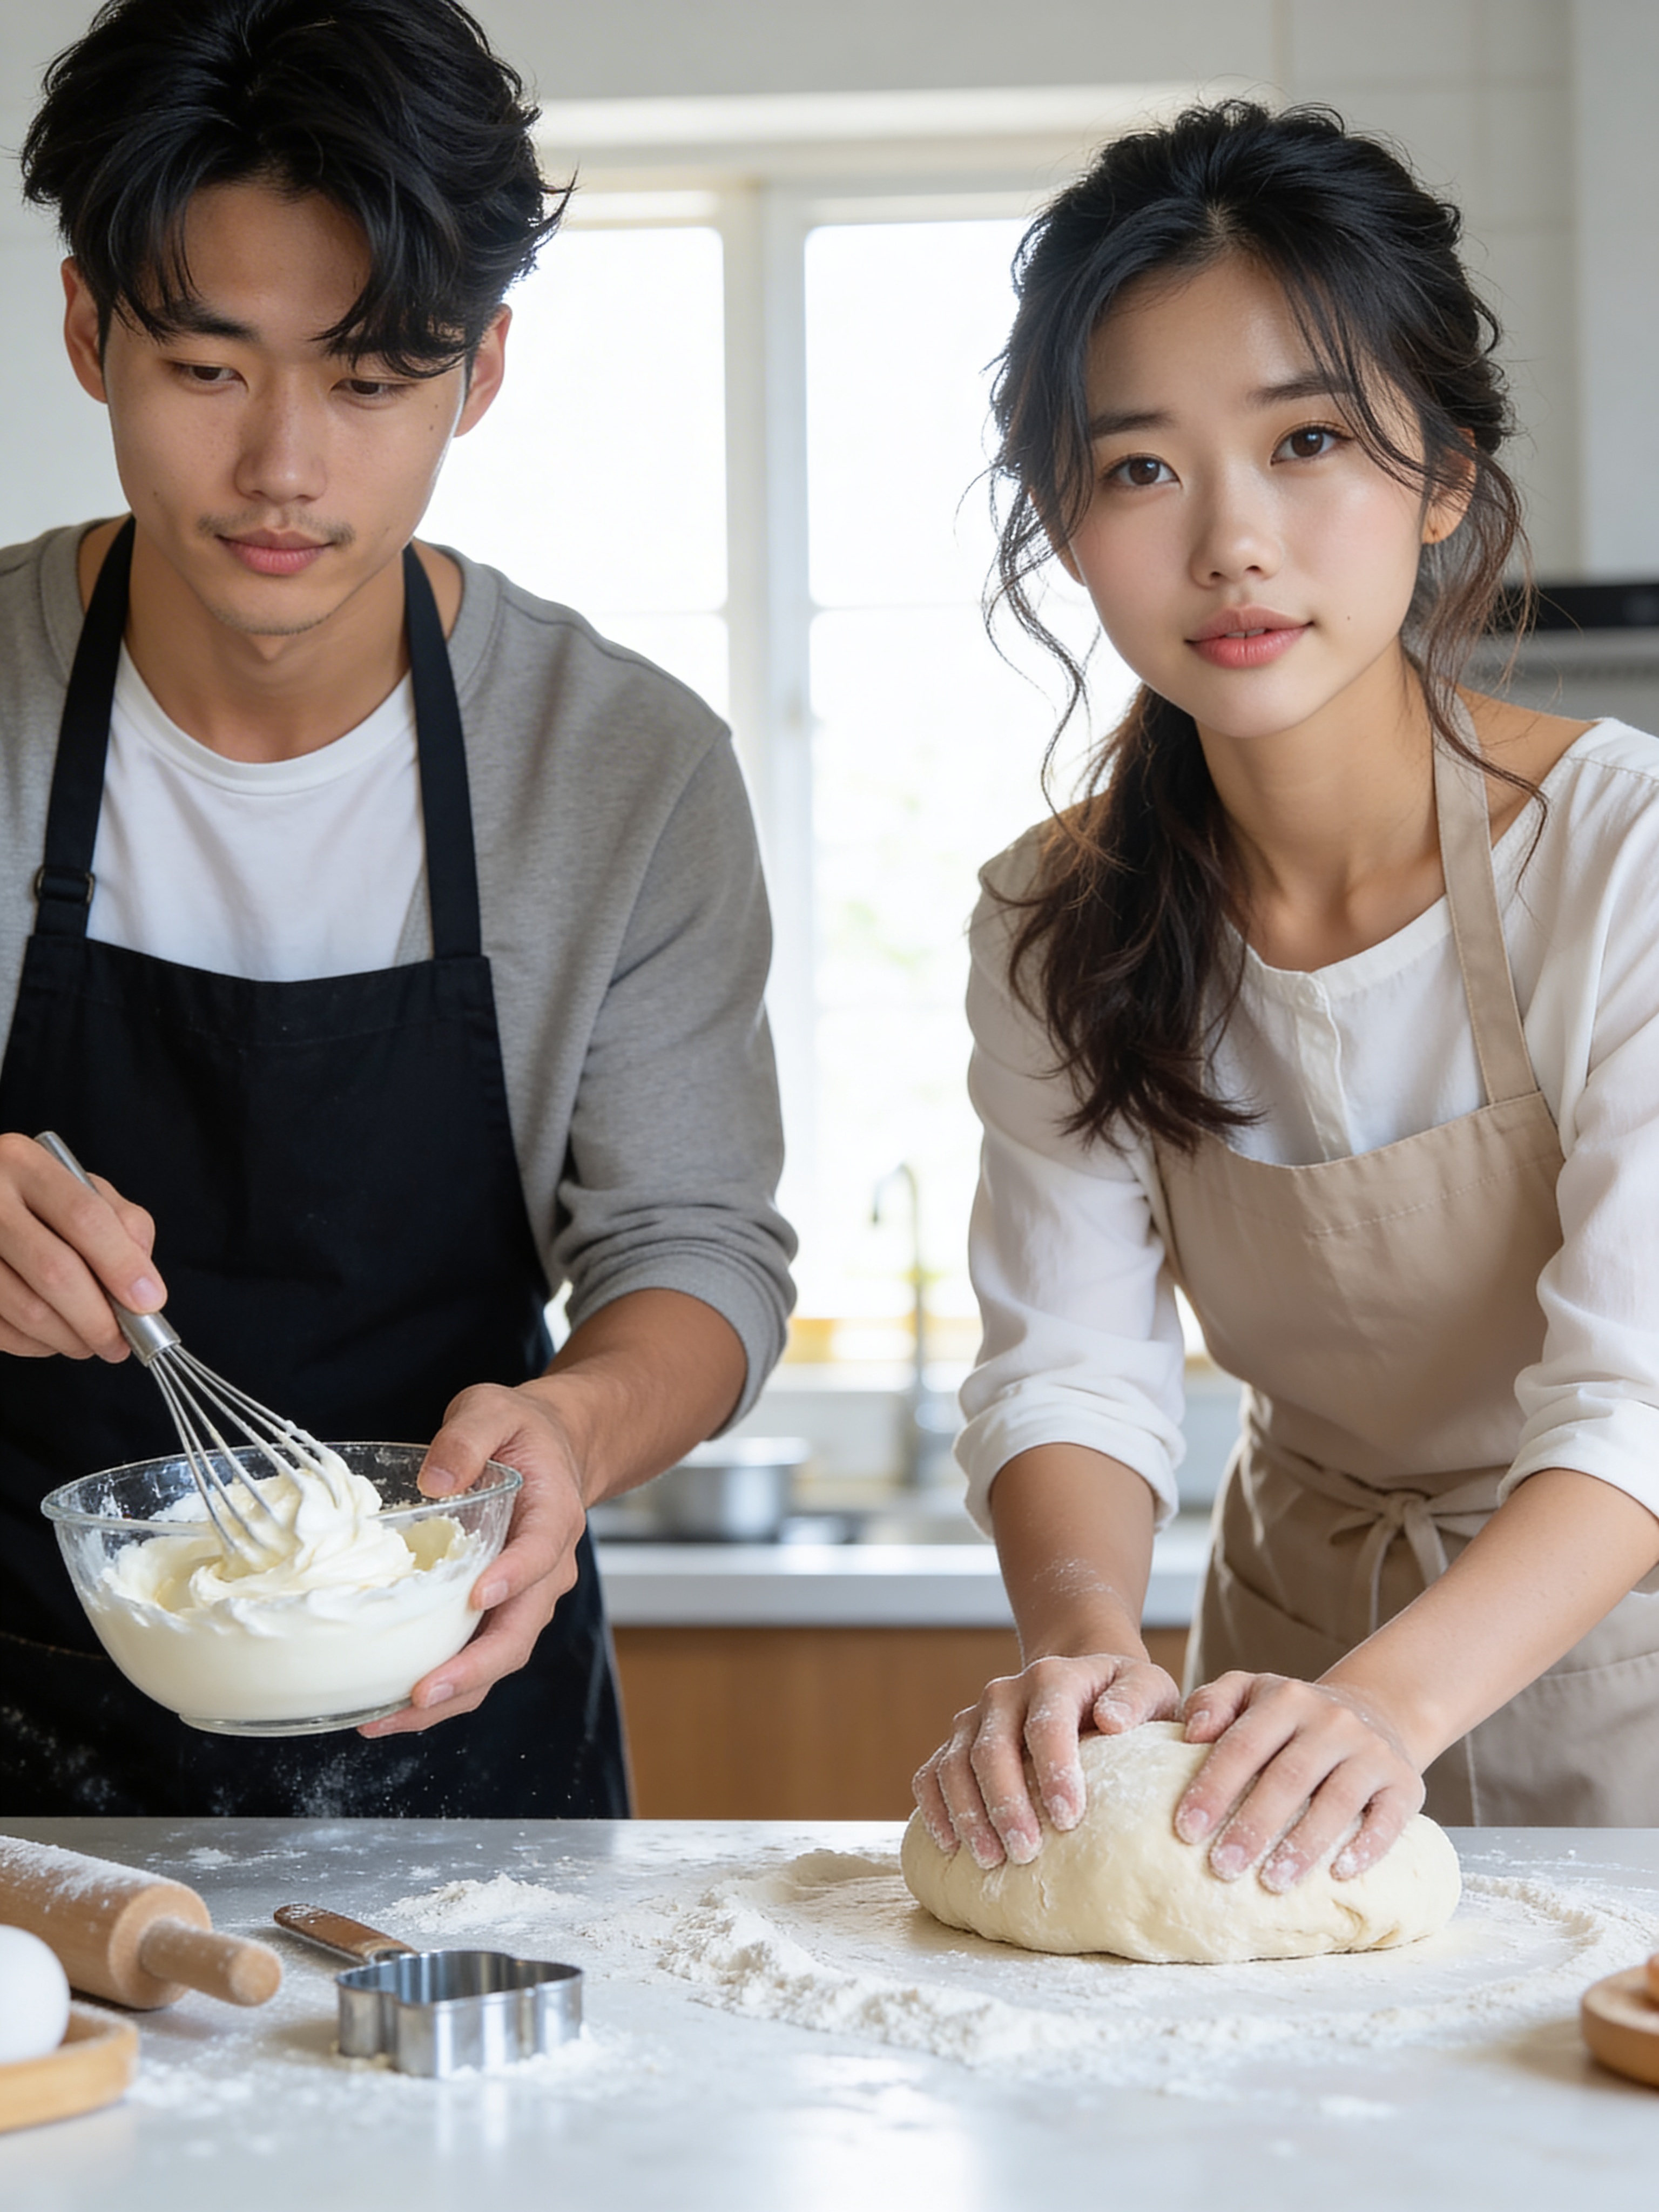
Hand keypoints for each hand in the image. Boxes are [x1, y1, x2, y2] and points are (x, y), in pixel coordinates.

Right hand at [0, 1132, 163, 1359]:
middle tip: (121, 1342)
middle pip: (55, 1270)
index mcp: (24, 1164)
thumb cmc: (35, 1198)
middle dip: (98, 1318)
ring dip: (70, 1338)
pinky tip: (53, 1337)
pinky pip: (1, 1330)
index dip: (122, 1265)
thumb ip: (122, 1223)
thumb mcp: (80, 1188)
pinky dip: (36, 1345)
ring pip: (26, 1308)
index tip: (149, 1302)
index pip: (84, 1217)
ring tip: (91, 1343)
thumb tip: (142, 1284)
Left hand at [358, 1377, 588, 1737]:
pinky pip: (475, 1658)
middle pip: (518, 1633)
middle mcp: (547, 1570)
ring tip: (386, 1719)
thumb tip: (434, 1480)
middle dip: (472, 1671)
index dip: (513, 1578)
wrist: (552, 1449)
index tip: (478, 1597)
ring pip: (496, 1660)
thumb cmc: (520, 1431)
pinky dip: (439, 1688)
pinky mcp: (497, 1613)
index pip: (540, 1555)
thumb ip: (466, 1437)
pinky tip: (389, 1705)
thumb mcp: (493, 1410)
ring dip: (448, 1696)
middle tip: (421, 1694)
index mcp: (553, 1517)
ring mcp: (524, 1598)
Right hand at [912, 1652, 1180, 1869]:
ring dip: (968, 1815)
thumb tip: (1111, 1720)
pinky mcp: (955, 1743)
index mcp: (1052, 1677)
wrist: (1080, 1683)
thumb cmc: (1121, 1698)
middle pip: (991, 1749)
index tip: (1069, 1819)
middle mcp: (1004, 1693)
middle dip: (1005, 1804)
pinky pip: (930, 1775)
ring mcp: (974, 1717)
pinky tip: (950, 1845)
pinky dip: (934, 1809)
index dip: (1054, 1771)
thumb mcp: (1147, 1688)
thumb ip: (1137, 1699)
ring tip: (991, 1860)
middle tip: (1025, 1853)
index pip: (1046, 1724)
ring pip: (954, 1765)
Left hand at [1174, 1672, 1424, 1889]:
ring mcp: (1371, 1751)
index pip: (1243, 1745)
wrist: (1375, 1711)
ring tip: (1272, 1883)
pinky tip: (1341, 1873)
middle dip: (1253, 1826)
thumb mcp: (1250, 1691)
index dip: (1213, 1787)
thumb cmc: (1294, 1716)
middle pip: (1288, 1778)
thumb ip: (1212, 1703)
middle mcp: (1331, 1721)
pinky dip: (1367, 1847)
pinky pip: (1388, 1818)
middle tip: (1222, 1868)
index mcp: (1286, 1699)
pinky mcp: (1404, 1782)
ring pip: (1337, 1802)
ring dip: (1303, 1846)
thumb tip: (1190, 1735)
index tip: (1186, 1830)